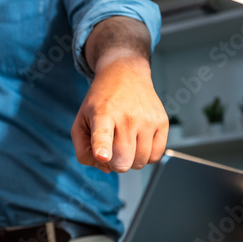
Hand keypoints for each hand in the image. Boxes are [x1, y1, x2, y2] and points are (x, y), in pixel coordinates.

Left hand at [71, 56, 167, 172]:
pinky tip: (138, 142)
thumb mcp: (80, 122)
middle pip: (123, 161)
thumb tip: (105, 166)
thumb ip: (83, 151)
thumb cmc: (101, 102)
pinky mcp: (163, 123)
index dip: (102, 147)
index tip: (103, 156)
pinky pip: (156, 157)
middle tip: (111, 149)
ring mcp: (147, 120)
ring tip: (125, 142)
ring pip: (140, 162)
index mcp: (102, 114)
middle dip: (115, 163)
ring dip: (131, 160)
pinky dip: (146, 156)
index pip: (102, 134)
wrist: (125, 75)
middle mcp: (127, 117)